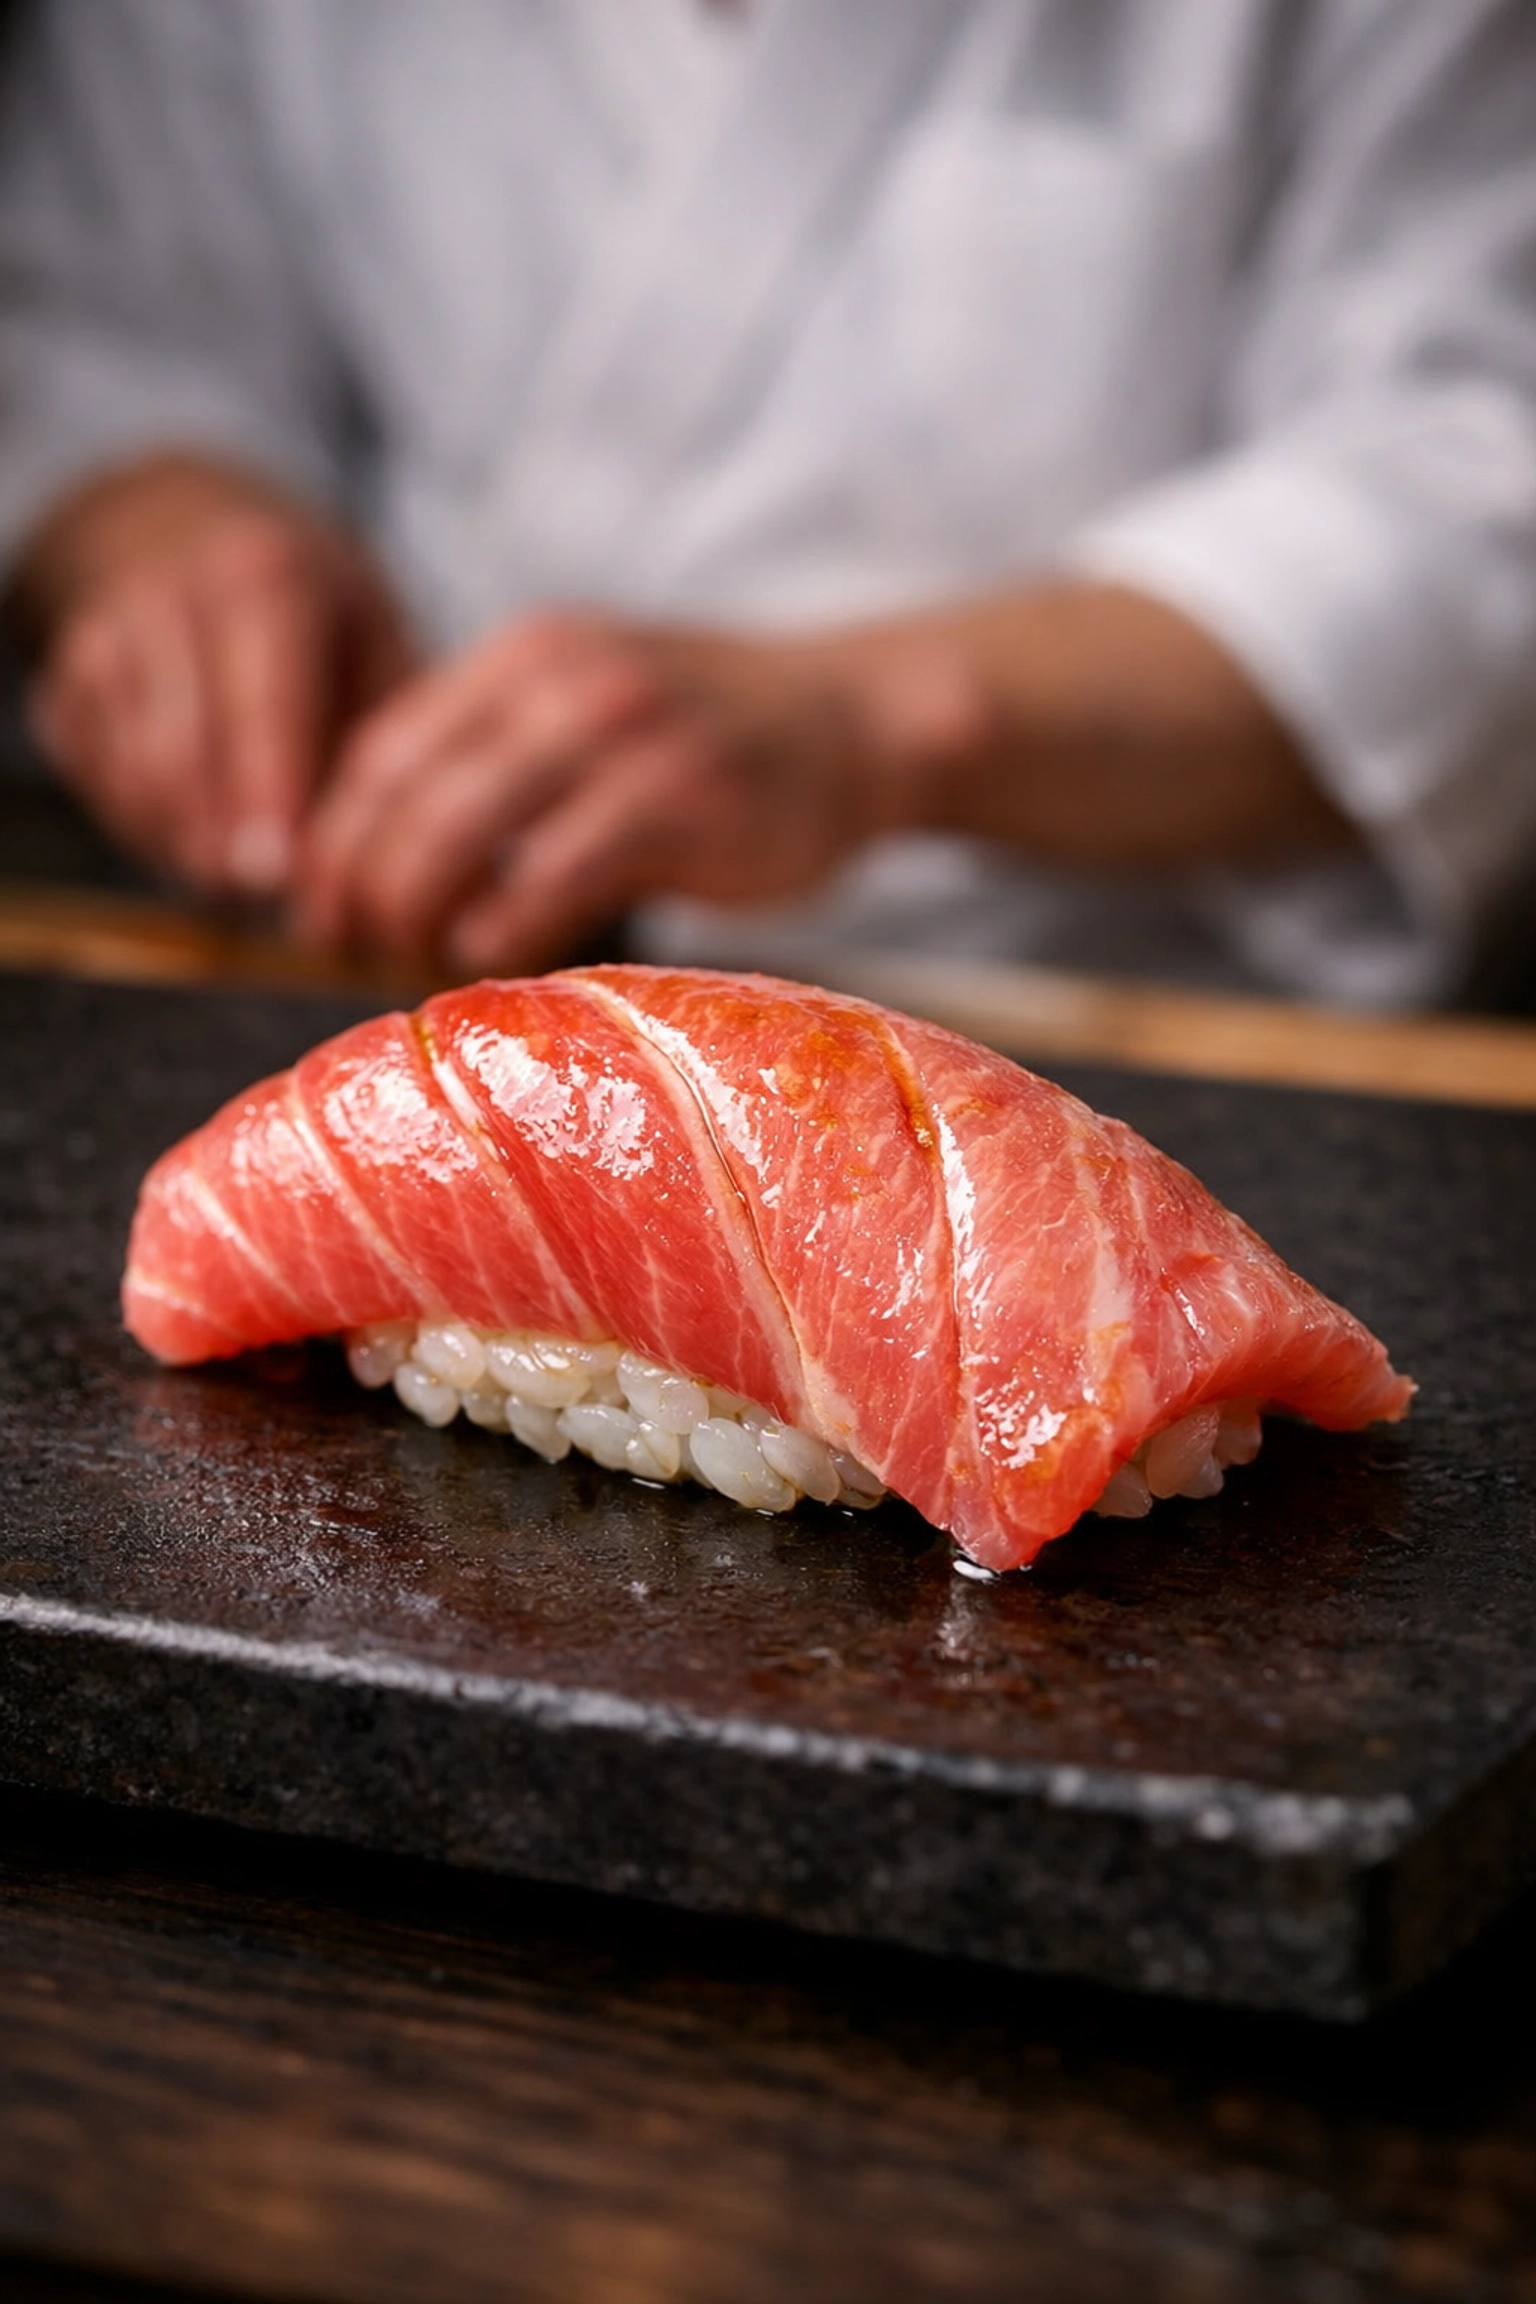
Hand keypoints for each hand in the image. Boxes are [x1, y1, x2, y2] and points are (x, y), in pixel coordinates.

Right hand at [23, 459, 413, 896]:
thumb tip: (405, 838)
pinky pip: (102, 787)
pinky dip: (152, 832)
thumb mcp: (378, 633)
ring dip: (189, 848)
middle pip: (184, 751)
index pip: (261, 699)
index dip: (268, 792)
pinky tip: (200, 839)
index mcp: (263, 577)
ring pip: (135, 779)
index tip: (282, 870)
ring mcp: (103, 644)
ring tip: (244, 879)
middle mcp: (168, 600)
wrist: (186, 530)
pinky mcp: (65, 689)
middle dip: (224, 843)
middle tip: (271, 901)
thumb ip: (392, 727)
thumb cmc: (311, 605)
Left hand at [295, 613, 973, 972]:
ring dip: (413, 904)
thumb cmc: (716, 742)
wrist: (857, 721)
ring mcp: (624, 736)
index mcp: (526, 656)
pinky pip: (556, 869)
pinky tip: (483, 955)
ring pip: (463, 823)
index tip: (316, 907)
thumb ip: (501, 760)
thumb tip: (388, 861)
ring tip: (401, 958)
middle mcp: (564, 680)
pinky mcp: (681, 802)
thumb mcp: (593, 711)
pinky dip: (503, 922)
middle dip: (358, 880)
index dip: (335, 834)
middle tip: (342, 948)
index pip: (386, 744)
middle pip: (408, 788)